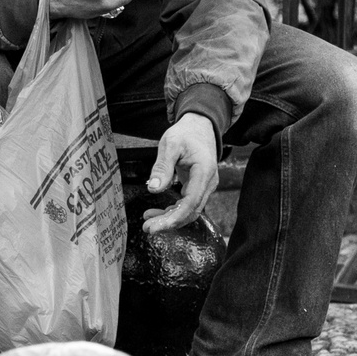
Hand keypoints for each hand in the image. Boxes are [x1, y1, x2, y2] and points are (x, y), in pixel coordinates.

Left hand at [141, 113, 218, 233]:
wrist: (200, 126)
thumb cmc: (185, 133)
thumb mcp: (170, 145)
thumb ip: (162, 167)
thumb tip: (153, 190)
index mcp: (204, 172)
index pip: (191, 203)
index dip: (174, 218)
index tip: (156, 226)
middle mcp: (208, 182)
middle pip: (190, 211)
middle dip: (169, 223)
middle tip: (148, 229)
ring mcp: (204, 186)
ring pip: (189, 210)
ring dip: (169, 218)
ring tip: (148, 221)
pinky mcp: (198, 187)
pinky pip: (186, 204)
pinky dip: (172, 211)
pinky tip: (155, 213)